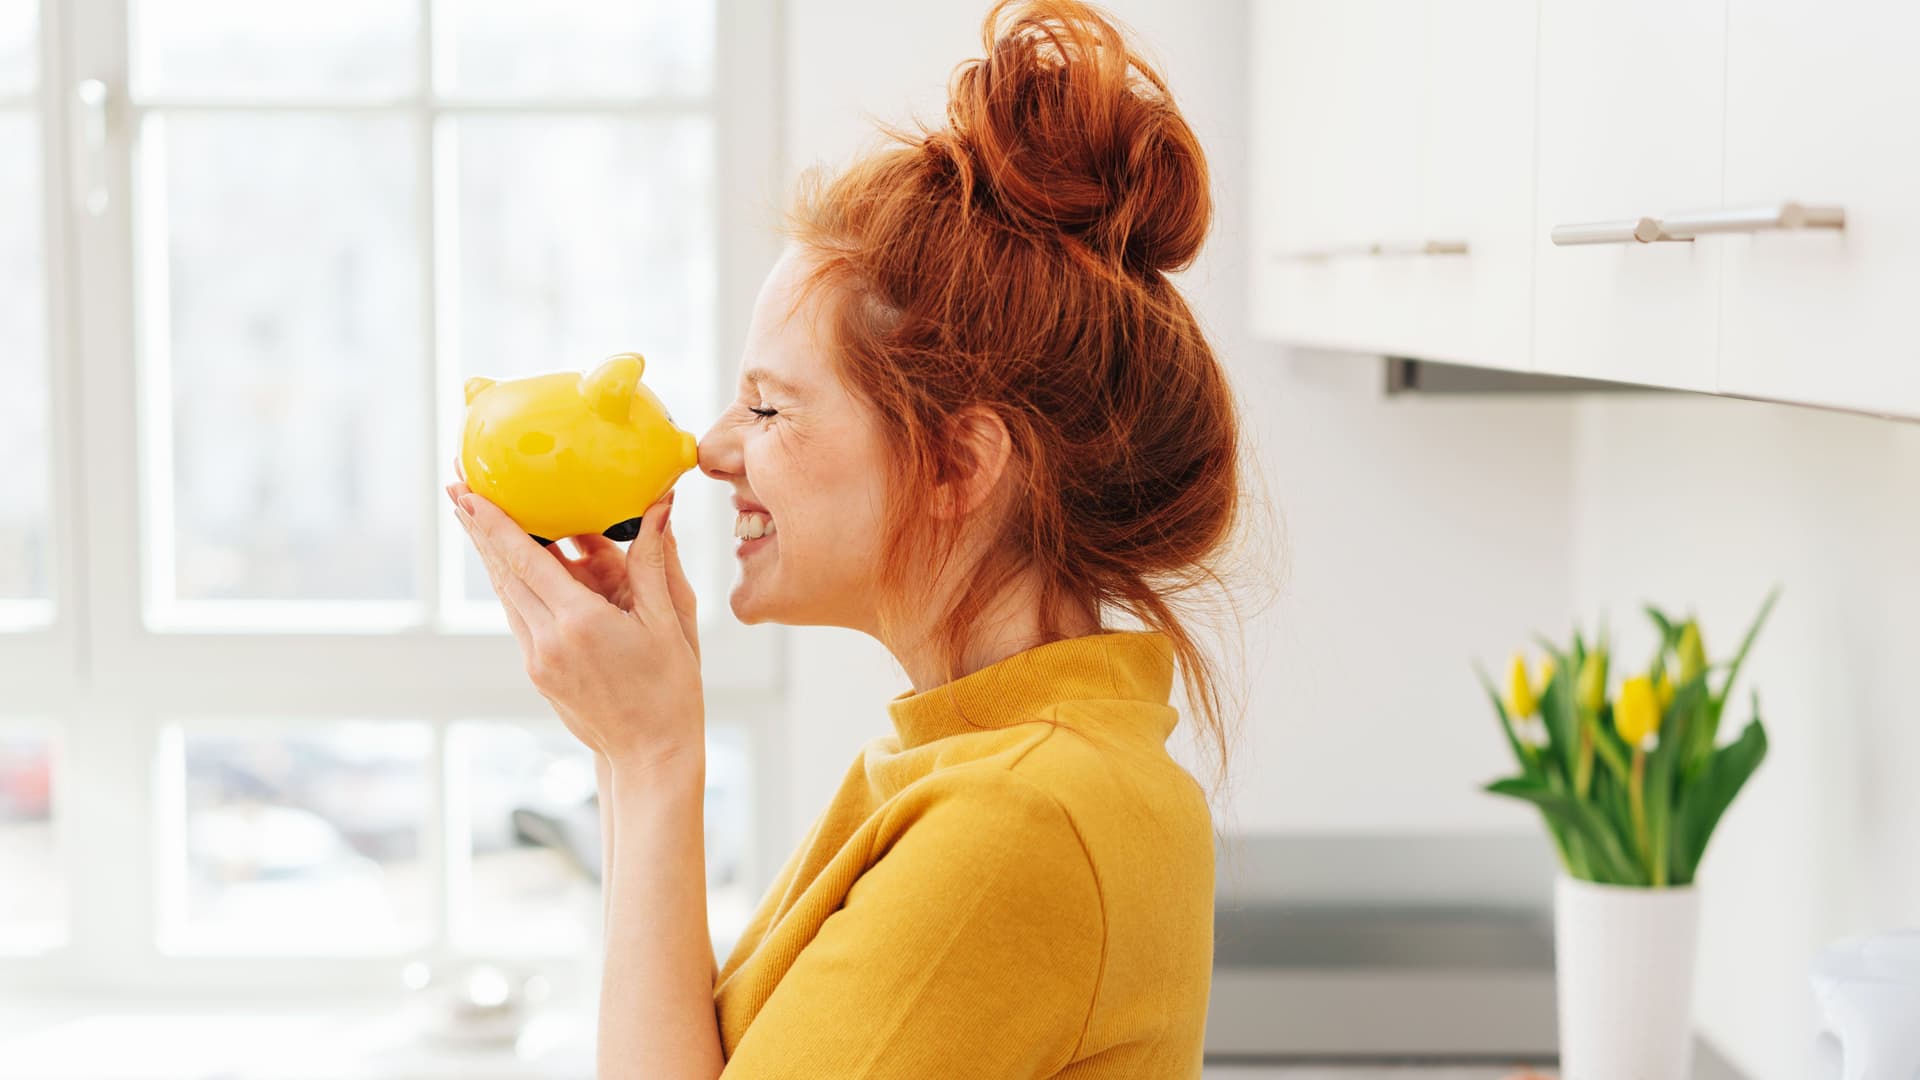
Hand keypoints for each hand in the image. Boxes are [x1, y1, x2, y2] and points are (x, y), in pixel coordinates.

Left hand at [447, 468, 702, 774]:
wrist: (652, 756)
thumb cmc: (671, 691)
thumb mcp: (670, 622)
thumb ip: (654, 561)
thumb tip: (658, 507)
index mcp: (580, 622)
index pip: (525, 558)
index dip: (493, 522)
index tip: (468, 490)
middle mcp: (548, 640)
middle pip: (503, 571)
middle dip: (478, 528)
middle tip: (456, 485)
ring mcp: (537, 659)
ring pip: (507, 594)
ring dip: (491, 554)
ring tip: (475, 516)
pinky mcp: (537, 672)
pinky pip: (520, 616)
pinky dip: (514, 583)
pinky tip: (512, 563)